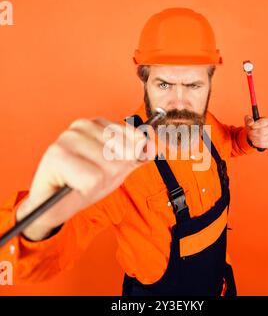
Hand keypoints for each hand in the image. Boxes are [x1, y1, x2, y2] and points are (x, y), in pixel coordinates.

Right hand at [16, 118, 153, 240]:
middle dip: (112, 173)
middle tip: (93, 177)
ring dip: (98, 183)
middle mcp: (83, 125)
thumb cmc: (84, 183)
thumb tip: (152, 145)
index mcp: (98, 124)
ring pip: (108, 167)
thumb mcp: (117, 169)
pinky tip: (73, 185)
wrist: (54, 205)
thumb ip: (136, 157)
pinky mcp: (57, 155)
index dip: (127, 160)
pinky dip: (87, 190)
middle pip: (123, 155)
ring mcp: (68, 137)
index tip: (107, 167)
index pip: (135, 139)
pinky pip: (92, 179)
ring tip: (81, 181)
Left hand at [244, 115, 267, 149]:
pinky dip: (256, 144)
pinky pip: (263, 144)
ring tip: (251, 137)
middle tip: (249, 133)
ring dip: (253, 138)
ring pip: (261, 139)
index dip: (255, 125)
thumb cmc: (253, 126)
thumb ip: (249, 120)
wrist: (257, 134)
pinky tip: (254, 142)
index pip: (262, 123)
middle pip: (261, 131)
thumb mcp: (249, 121)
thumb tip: (251, 123)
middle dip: (253, 133)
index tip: (251, 127)